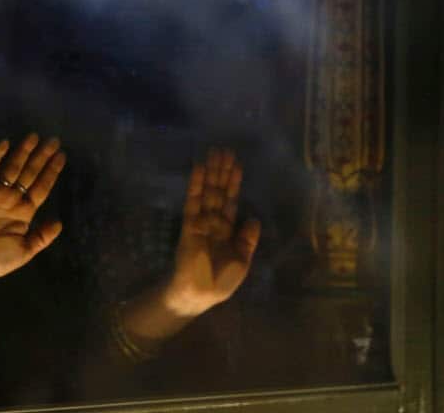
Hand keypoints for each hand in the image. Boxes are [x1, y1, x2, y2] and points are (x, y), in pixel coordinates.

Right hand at [0, 134, 65, 293]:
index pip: (42, 187)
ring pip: (13, 168)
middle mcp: (13, 199)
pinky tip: (6, 143)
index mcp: (25, 212)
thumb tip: (59, 222)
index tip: (62, 157)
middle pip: (30, 173)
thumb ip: (42, 237)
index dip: (52, 172)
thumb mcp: (24, 252)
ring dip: (23, 152)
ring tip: (34, 136)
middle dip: (42, 157)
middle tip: (54, 140)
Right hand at [161, 149, 260, 317]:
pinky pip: (194, 201)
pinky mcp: (190, 224)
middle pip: (219, 192)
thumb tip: (253, 218)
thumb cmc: (222, 281)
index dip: (234, 184)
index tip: (237, 165)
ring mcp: (201, 221)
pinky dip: (197, 185)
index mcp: (227, 231)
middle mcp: (214, 222)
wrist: (200, 293)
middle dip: (222, 172)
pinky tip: (200, 169)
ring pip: (208, 192)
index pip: (231, 202)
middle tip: (224, 150)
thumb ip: (247, 240)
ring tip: (214, 153)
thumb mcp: (242, 260)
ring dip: (211, 173)